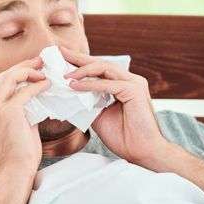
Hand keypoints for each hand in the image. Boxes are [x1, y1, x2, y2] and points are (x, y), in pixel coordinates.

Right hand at [0, 57, 50, 178]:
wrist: (14, 174)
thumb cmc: (17, 156)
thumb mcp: (14, 128)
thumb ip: (19, 111)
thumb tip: (35, 97)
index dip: (15, 73)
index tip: (31, 69)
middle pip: (3, 76)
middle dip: (22, 66)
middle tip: (40, 62)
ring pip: (10, 77)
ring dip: (29, 71)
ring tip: (44, 71)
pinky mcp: (8, 112)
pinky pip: (25, 91)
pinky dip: (37, 85)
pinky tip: (47, 85)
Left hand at [60, 47, 169, 168]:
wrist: (142, 152)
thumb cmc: (124, 137)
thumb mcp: (99, 115)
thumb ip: (89, 102)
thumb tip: (70, 94)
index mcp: (123, 84)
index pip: (99, 69)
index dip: (80, 63)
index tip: (62, 58)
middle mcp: (130, 80)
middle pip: (100, 63)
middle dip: (79, 58)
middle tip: (61, 51)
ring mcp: (134, 83)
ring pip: (104, 68)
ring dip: (82, 70)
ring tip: (64, 74)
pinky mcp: (134, 91)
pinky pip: (107, 84)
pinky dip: (90, 85)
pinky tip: (75, 85)